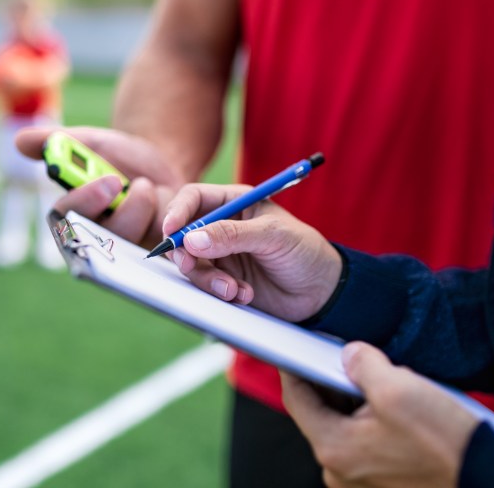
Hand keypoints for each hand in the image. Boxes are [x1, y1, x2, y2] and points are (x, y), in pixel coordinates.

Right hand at [16, 126, 183, 245]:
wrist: (156, 167)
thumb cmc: (115, 157)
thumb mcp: (88, 142)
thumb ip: (56, 142)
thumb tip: (20, 141)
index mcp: (70, 214)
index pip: (66, 218)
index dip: (85, 201)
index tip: (108, 180)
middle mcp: (92, 237)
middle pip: (98, 239)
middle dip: (117, 214)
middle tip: (123, 183)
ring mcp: (123, 249)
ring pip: (130, 237)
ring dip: (140, 206)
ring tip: (146, 185)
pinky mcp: (150, 252)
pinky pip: (159, 241)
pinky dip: (164, 214)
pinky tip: (162, 200)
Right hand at [164, 183, 342, 321]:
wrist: (322, 293)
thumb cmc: (304, 252)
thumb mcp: (272, 236)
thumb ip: (232, 235)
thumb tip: (192, 240)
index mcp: (235, 202)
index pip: (193, 198)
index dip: (178, 212)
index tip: (171, 231)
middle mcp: (222, 227)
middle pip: (183, 234)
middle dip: (185, 253)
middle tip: (192, 267)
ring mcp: (221, 255)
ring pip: (191, 264)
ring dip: (207, 279)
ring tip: (233, 290)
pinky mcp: (223, 280)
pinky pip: (205, 286)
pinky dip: (220, 293)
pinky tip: (245, 295)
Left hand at [281, 342, 479, 487]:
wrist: (489, 479)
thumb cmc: (446, 443)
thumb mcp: (399, 388)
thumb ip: (363, 364)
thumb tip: (349, 355)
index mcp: (334, 448)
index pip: (297, 399)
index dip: (295, 368)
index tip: (299, 347)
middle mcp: (340, 472)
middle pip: (322, 413)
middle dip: (335, 384)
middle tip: (357, 362)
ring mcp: (361, 481)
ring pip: (346, 427)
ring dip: (359, 402)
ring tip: (388, 386)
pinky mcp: (383, 483)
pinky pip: (366, 443)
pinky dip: (374, 422)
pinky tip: (400, 410)